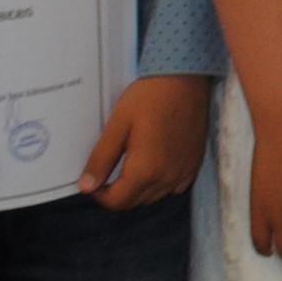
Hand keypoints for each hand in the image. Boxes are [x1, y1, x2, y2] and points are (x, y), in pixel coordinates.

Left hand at [81, 75, 212, 209]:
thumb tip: (86, 186)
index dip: (99, 194)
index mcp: (145, 170)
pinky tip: (155, 165)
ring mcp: (184, 171)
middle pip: (135, 202)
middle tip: (108, 172)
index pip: (117, 201)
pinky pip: (175, 187)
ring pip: (155, 196)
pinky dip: (161, 184)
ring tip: (129, 166)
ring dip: (138, 190)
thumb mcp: (117, 125)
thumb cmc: (150, 97)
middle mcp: (167, 177)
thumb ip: (101, 159)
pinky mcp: (195, 163)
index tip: (93, 181)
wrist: (184, 79)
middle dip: (117, 193)